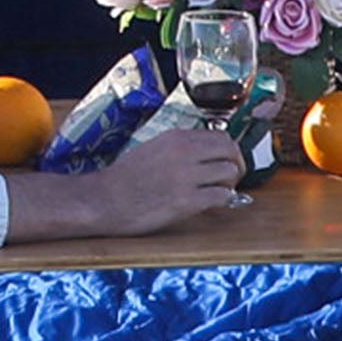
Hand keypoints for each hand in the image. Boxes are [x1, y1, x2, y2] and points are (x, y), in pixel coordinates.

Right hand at [2, 127, 243, 241]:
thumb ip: (180, 148)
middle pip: (231, 151)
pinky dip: (223, 201)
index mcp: (176, 137)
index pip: (221, 136)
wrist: (104, 200)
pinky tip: (212, 204)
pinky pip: (222, 197)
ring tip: (219, 192)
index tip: (226, 162)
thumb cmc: (124, 178)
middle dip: (237, 165)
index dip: (229, 151)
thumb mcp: (153, 149)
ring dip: (230, 184)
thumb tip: (206, 154)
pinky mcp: (186, 201)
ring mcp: (186, 177)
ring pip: (230, 173)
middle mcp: (184, 153)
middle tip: (231, 178)